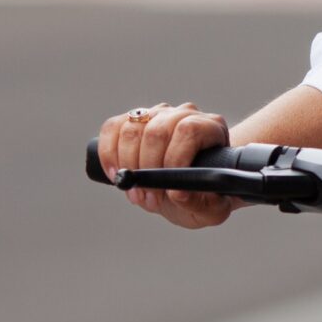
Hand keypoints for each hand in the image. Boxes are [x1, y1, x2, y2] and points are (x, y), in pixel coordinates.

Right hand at [96, 101, 238, 229]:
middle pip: (156, 131)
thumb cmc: (206, 196)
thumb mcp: (213, 208)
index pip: (188, 130)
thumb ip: (203, 203)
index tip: (170, 192)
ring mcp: (157, 114)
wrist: (190, 190)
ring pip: (131, 129)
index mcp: (211, 128)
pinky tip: (117, 175)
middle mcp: (184, 114)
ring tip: (138, 194)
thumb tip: (178, 192)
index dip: (174, 160)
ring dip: (128, 167)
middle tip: (149, 199)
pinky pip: (111, 128)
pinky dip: (108, 154)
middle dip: (147, 170)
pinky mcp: (132, 120)